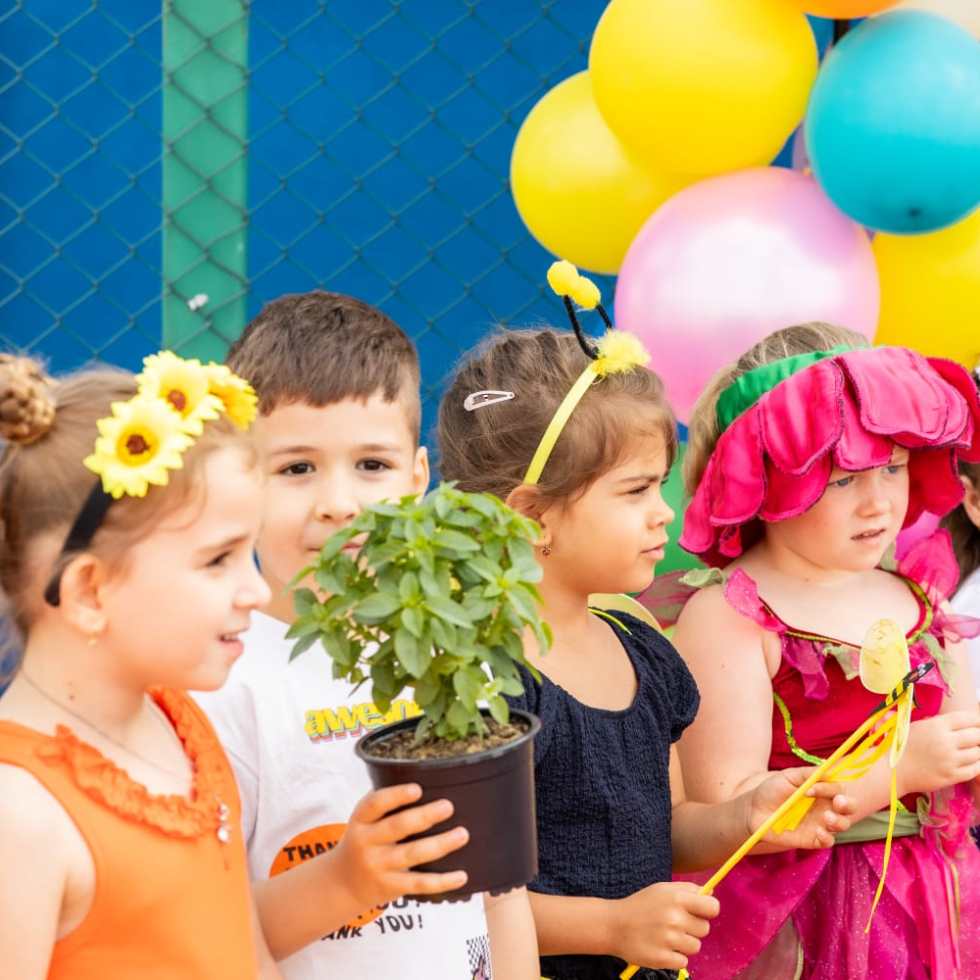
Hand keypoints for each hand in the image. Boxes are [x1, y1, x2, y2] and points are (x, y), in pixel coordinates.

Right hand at [331, 783, 468, 911]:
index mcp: (361, 820)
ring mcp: (378, 867)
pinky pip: (419, 884)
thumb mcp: (364, 821)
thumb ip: (386, 804)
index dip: (396, 795)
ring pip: (412, 854)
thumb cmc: (365, 840)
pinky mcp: (390, 887)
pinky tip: (462, 876)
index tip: (417, 789)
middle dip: (424, 816)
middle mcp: (366, 842)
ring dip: (440, 844)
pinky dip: (442, 882)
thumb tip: (428, 779)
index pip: (375, 804)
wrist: (343, 884)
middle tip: (448, 806)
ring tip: (462, 834)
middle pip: (397, 827)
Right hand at [610, 880, 718, 972]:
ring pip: (695, 947)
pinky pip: (683, 961)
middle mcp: (675, 918)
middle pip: (704, 929)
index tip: (699, 912)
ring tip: (666, 936)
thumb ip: (687, 889)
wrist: (613, 925)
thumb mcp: (662, 889)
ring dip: (684, 944)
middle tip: (675, 924)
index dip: (708, 911)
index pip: (712, 908)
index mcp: (676, 898)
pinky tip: (661, 947)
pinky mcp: (662, 959)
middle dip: (693, 928)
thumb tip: (711, 894)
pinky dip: (674, 957)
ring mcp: (668, 940)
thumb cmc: (641, 905)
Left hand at [748, 767, 854, 849]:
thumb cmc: (772, 790)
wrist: (754, 809)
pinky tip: (818, 831)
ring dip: (839, 821)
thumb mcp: (788, 777)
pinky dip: (827, 837)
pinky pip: (828, 841)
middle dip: (848, 805)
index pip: (838, 788)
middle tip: (838, 803)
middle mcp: (825, 806)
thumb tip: (828, 764)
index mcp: (821, 790)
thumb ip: (808, 774)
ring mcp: (821, 823)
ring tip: (826, 818)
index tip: (811, 788)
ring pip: (843, 824)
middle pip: (849, 807)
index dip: (830, 788)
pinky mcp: (813, 839)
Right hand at [900, 711, 979, 794]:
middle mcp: (945, 741)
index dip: (977, 720)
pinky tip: (971, 763)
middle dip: (977, 736)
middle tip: (974, 738)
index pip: (968, 718)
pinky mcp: (951, 776)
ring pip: (978, 753)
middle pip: (977, 735)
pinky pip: (975, 770)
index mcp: (936, 725)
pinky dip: (976, 765)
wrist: (891, 770)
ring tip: (971, 750)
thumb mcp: (913, 726)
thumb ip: (932, 721)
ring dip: (976, 751)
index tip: (977, 723)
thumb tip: (948, 719)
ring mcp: (950, 760)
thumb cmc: (899, 745)